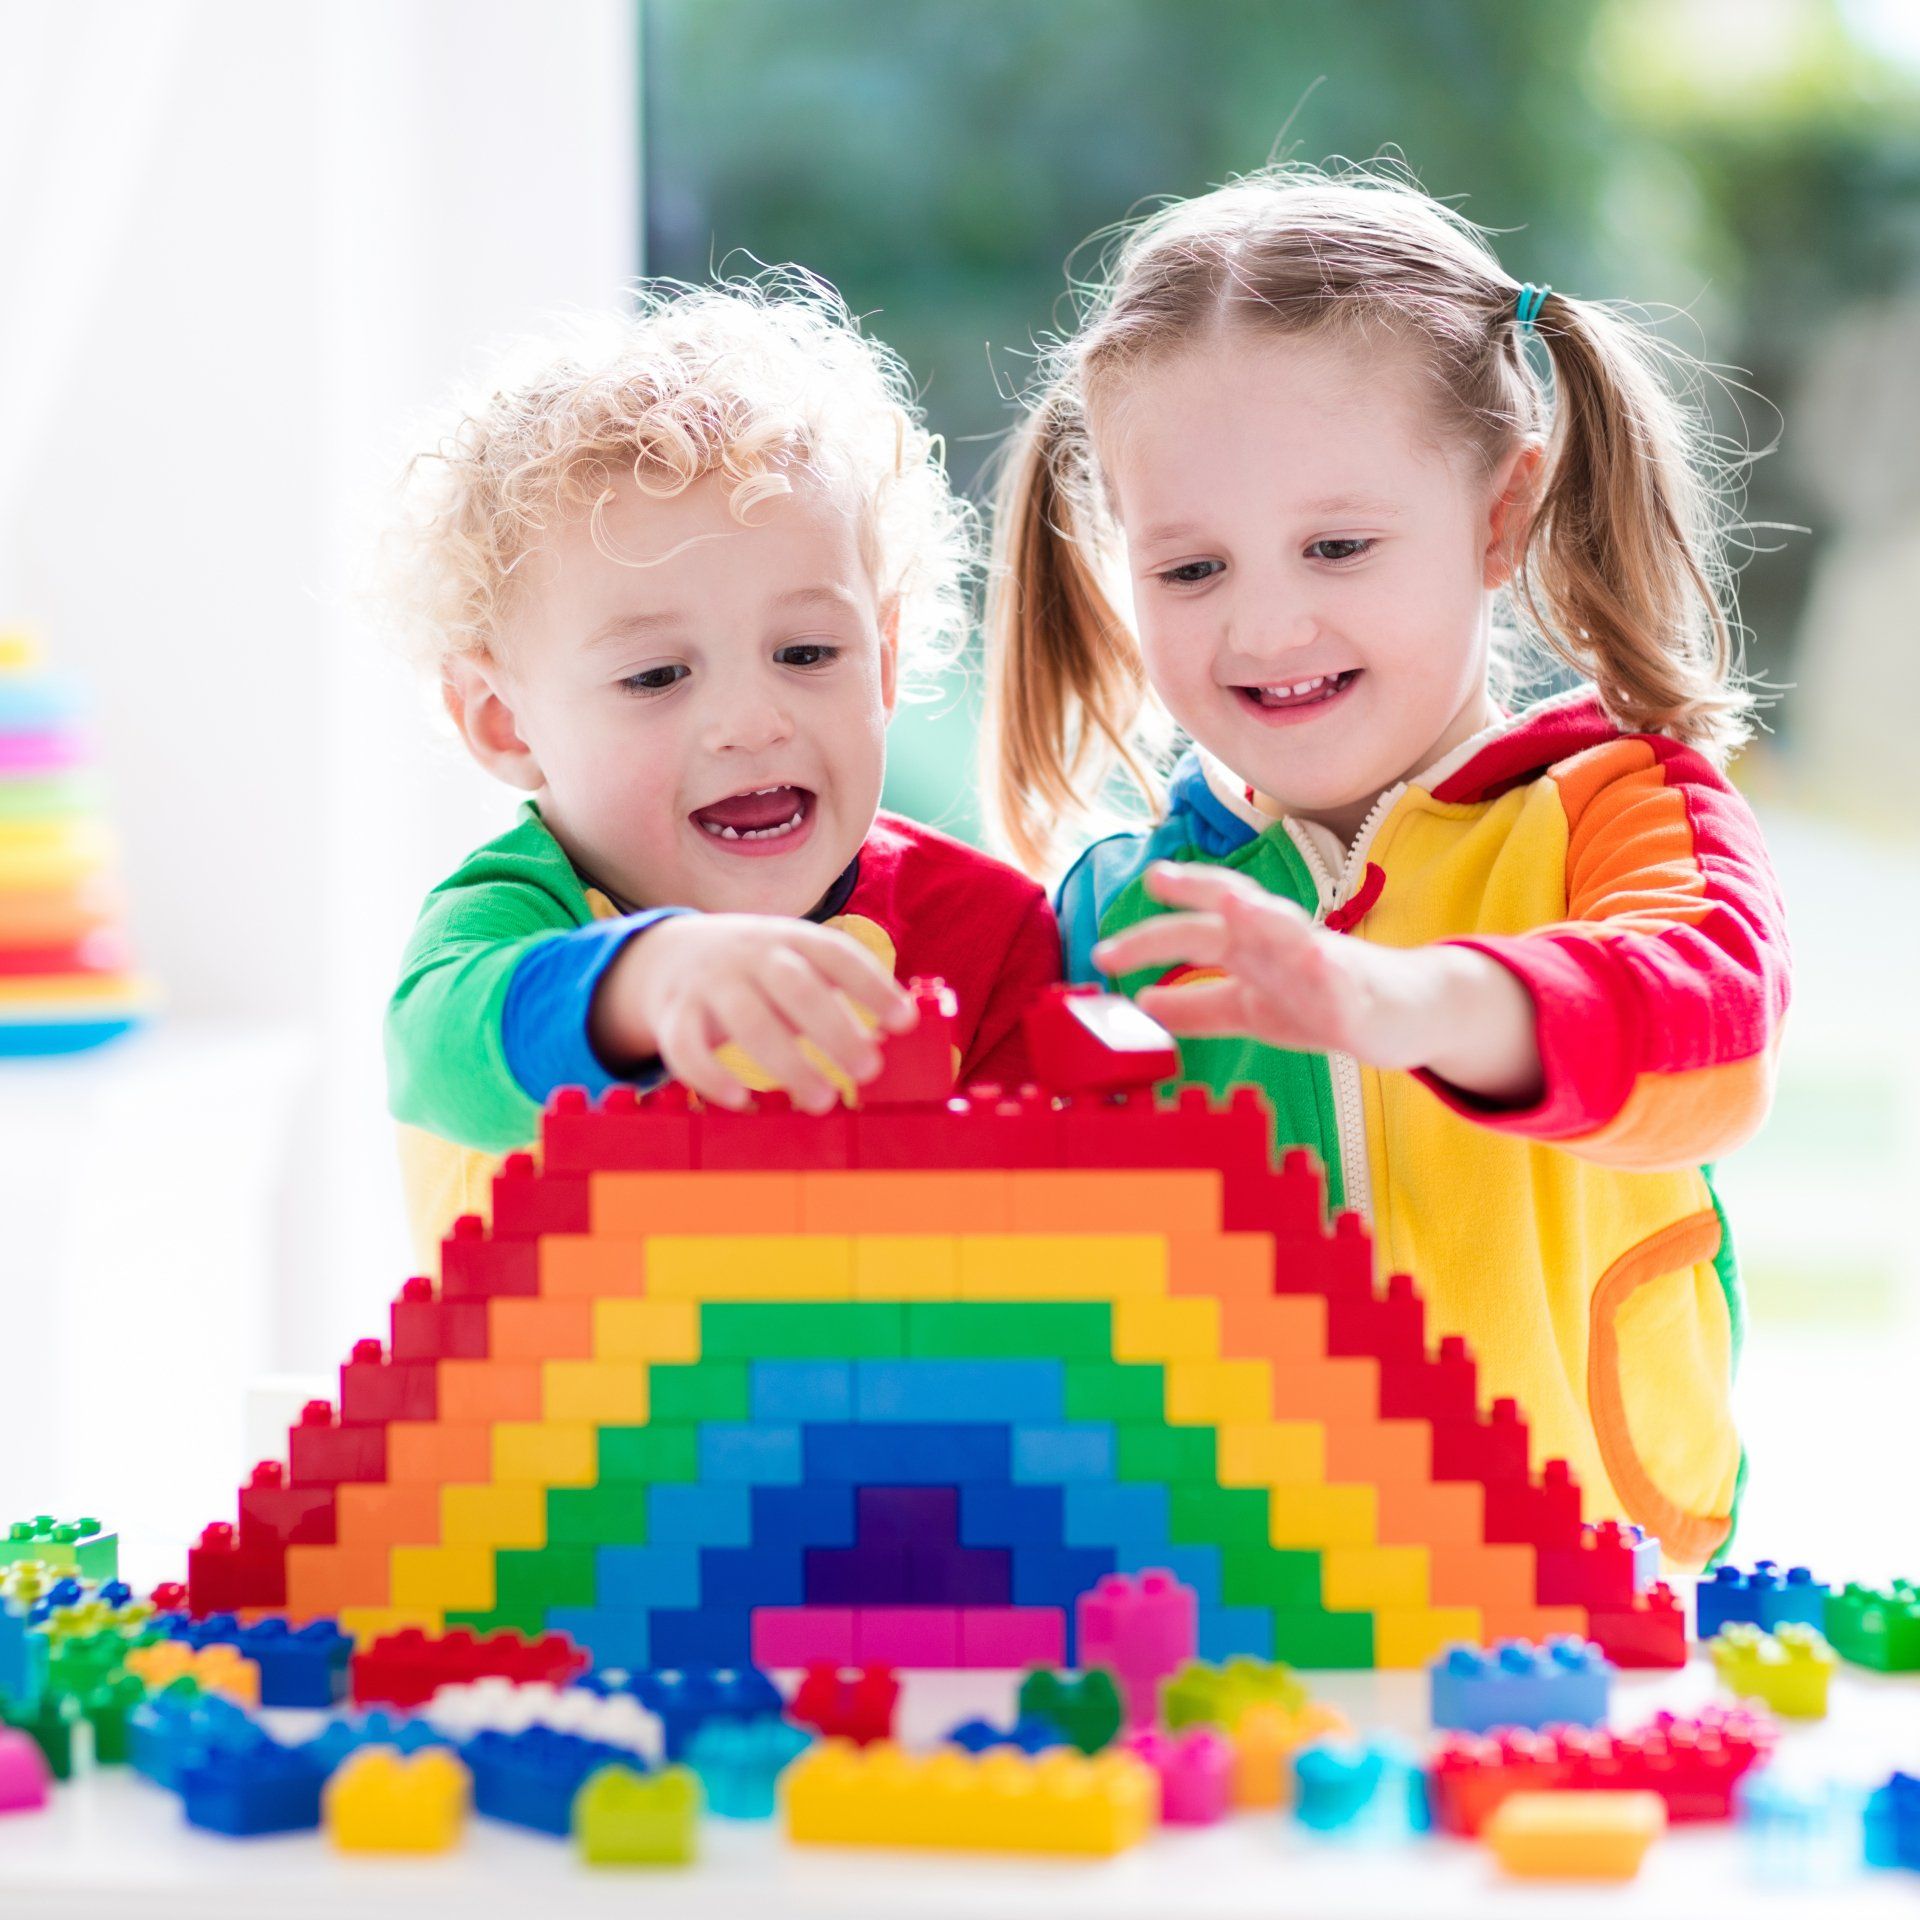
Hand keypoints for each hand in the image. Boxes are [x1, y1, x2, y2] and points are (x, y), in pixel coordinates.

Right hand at [592, 913, 916, 1112]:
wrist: (669, 953)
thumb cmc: (757, 970)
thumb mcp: (796, 963)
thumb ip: (838, 993)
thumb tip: (889, 1040)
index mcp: (791, 938)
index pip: (837, 954)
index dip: (872, 986)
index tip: (905, 1021)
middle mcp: (750, 955)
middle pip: (795, 987)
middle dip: (835, 1029)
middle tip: (868, 1070)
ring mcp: (709, 984)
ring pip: (748, 1021)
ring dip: (788, 1063)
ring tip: (823, 1101)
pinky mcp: (674, 1017)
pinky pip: (688, 1048)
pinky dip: (713, 1077)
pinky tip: (743, 1102)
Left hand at [1090, 863, 1541, 1103]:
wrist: (1402, 1017)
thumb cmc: (1325, 1004)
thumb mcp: (1251, 1009)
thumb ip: (1200, 1005)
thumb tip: (1143, 1002)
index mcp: (1253, 945)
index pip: (1199, 925)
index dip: (1155, 931)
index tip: (1107, 949)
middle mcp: (1282, 940)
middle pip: (1235, 906)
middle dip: (1196, 893)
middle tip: (1155, 879)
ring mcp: (1320, 959)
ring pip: (1289, 926)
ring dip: (1262, 911)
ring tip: (1231, 904)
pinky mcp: (1356, 989)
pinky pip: (1339, 974)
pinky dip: (1322, 964)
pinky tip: (1311, 959)